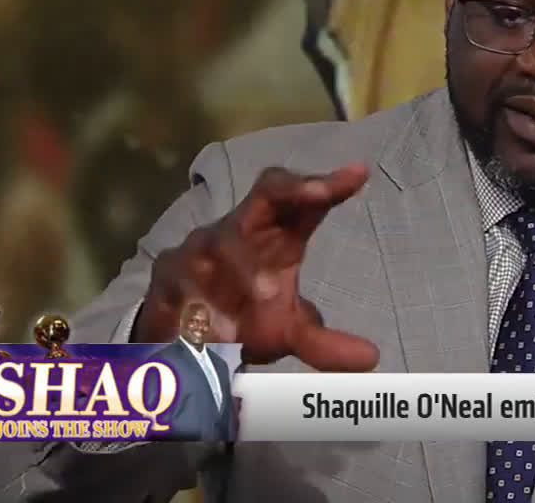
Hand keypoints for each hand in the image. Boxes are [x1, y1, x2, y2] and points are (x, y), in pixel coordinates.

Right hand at [134, 165, 379, 371]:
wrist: (180, 338)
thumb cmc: (243, 314)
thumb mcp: (285, 330)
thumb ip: (322, 342)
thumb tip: (371, 359)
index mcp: (269, 233)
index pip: (290, 195)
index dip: (317, 183)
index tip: (357, 174)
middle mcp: (234, 231)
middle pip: (257, 202)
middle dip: (282, 208)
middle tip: (295, 241)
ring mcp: (195, 250)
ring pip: (217, 247)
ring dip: (239, 277)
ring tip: (249, 315)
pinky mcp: (163, 276)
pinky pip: (179, 286)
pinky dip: (196, 309)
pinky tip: (208, 334)